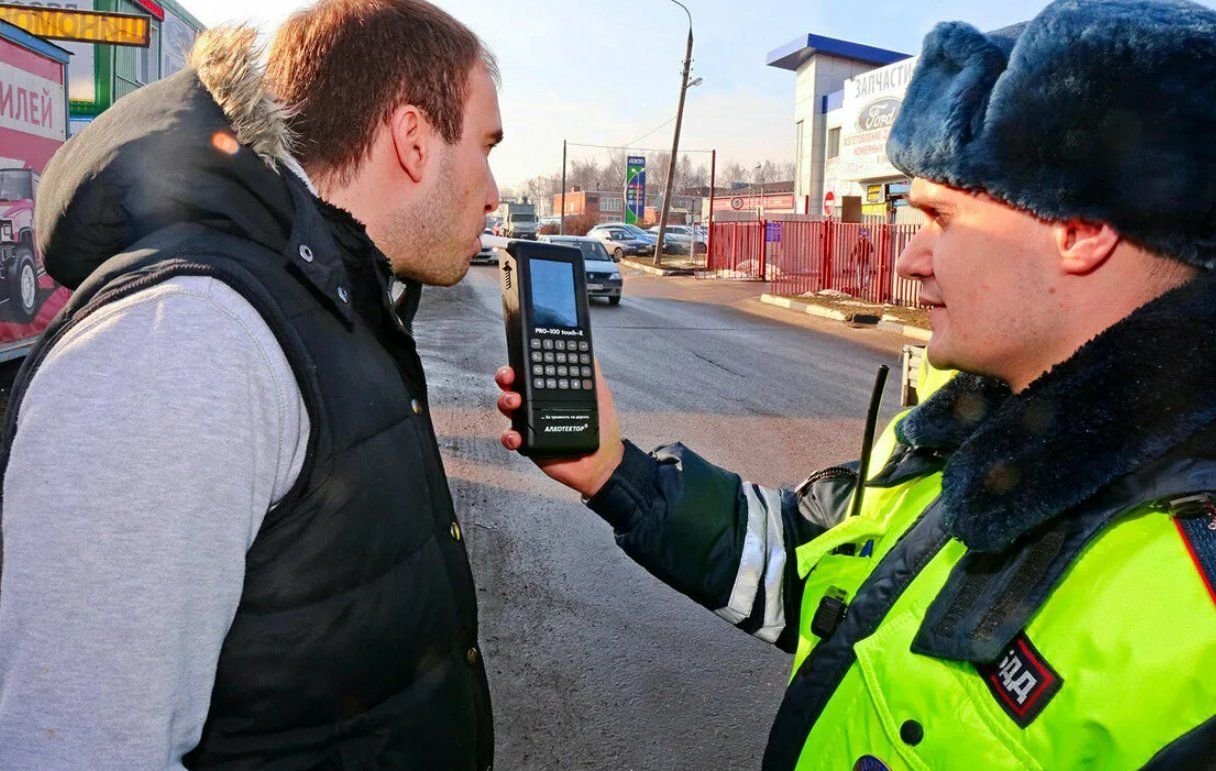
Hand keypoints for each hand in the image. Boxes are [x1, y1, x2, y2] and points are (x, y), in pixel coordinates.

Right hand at [495, 361, 624, 497]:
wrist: (603, 461)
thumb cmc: (602, 428)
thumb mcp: (599, 393)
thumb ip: (592, 371)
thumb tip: (587, 348)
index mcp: (551, 390)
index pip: (532, 370)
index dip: (523, 361)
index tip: (521, 354)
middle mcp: (538, 404)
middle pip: (514, 385)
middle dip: (506, 377)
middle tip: (509, 377)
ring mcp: (531, 424)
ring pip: (508, 408)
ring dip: (505, 401)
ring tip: (514, 402)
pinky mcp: (528, 444)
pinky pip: (511, 438)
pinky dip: (509, 436)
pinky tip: (516, 435)